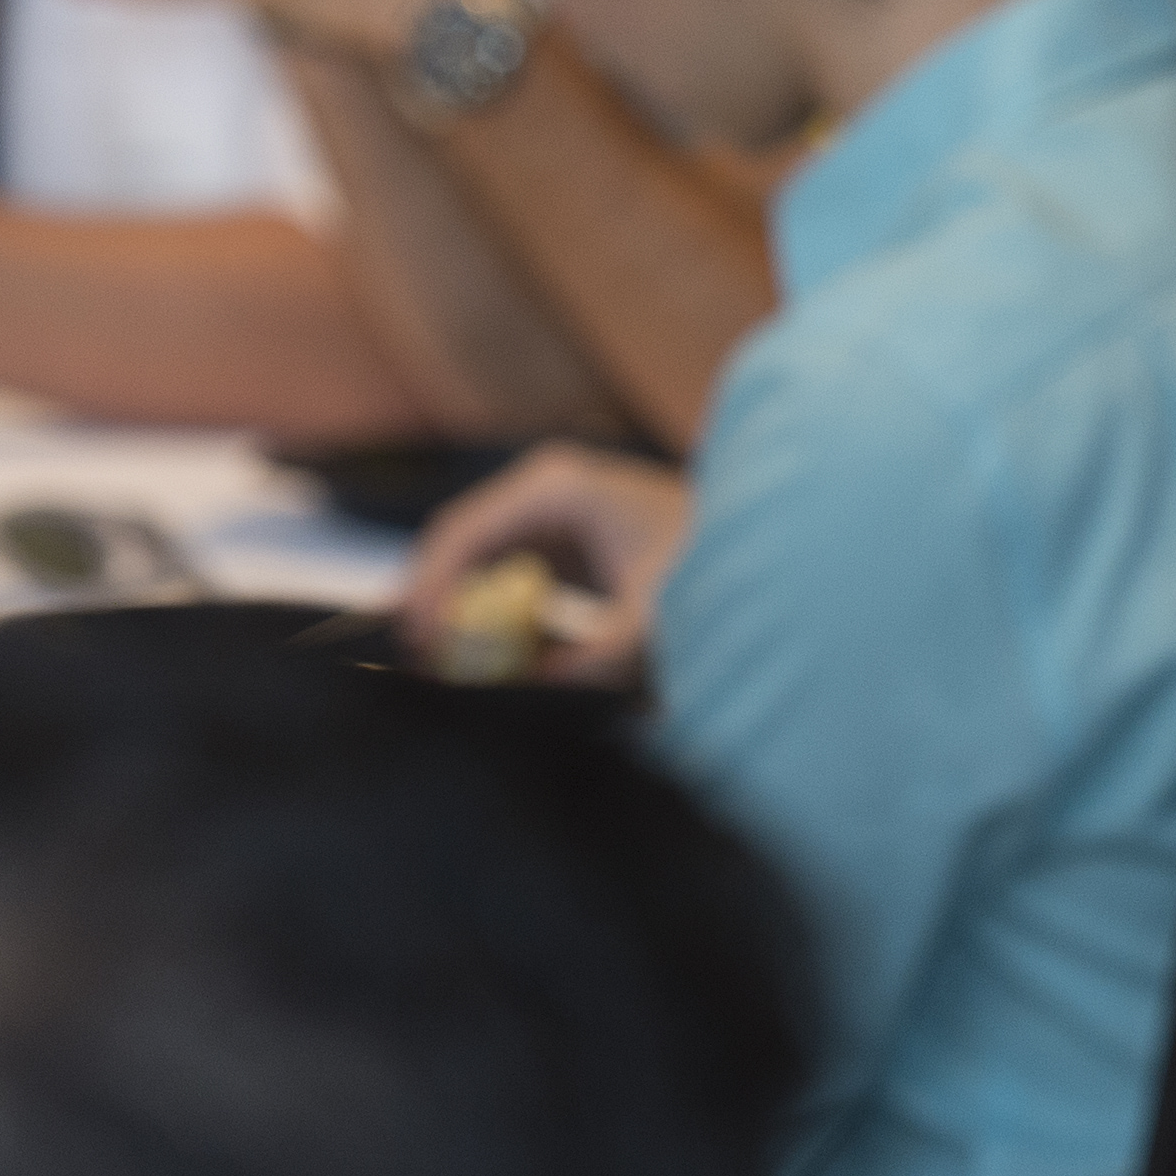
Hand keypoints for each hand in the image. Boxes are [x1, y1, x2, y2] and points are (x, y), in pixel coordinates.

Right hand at [398, 443, 692, 688]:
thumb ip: (593, 658)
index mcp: (556, 487)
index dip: (430, 588)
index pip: (462, 532)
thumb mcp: (653, 622)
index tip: (417, 643)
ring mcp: (550, 508)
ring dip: (456, 609)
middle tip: (417, 664)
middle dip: (434, 602)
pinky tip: (480, 656)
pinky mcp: (560, 537)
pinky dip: (487, 611)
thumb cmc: (709, 571)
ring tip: (440, 667)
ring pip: (474, 558)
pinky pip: (501, 571)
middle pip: (458, 542)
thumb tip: (535, 687)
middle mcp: (545, 487)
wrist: (758, 549)